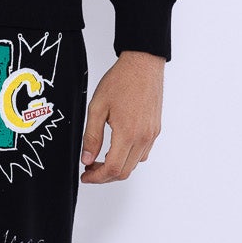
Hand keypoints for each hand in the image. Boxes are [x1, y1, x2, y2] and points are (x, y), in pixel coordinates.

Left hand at [80, 50, 163, 183]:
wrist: (143, 65)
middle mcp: (143, 138)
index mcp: (127, 134)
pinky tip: (118, 149)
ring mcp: (151, 134)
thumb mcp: (97, 107)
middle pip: (124, 171)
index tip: (86, 175)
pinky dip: (129, 158)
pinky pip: (143, 153)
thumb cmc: (121, 81)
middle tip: (90, 169)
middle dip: (105, 176)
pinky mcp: (155, 129)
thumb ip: (91, 136)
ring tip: (101, 159)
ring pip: (135, 164)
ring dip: (118, 167)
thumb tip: (87, 159)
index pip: (112, 169)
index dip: (97, 177)